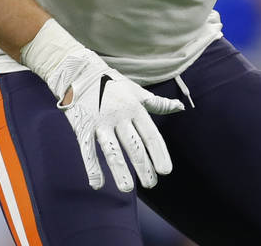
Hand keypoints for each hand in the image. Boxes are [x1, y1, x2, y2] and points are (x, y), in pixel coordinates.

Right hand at [46, 47, 184, 191]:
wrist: (80, 73)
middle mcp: (119, 116)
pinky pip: (88, 151)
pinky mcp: (83, 127)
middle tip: (151, 184)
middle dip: (143, 166)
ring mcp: (100, 122)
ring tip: (127, 188)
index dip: (159, 153)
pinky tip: (98, 184)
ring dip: (120, 170)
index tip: (165, 170)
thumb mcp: (136, 91)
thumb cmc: (112, 84)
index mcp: (134, 107)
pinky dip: (92, 168)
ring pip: (112, 150)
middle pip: (134, 145)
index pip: (150, 134)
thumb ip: (157, 104)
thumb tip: (180, 107)